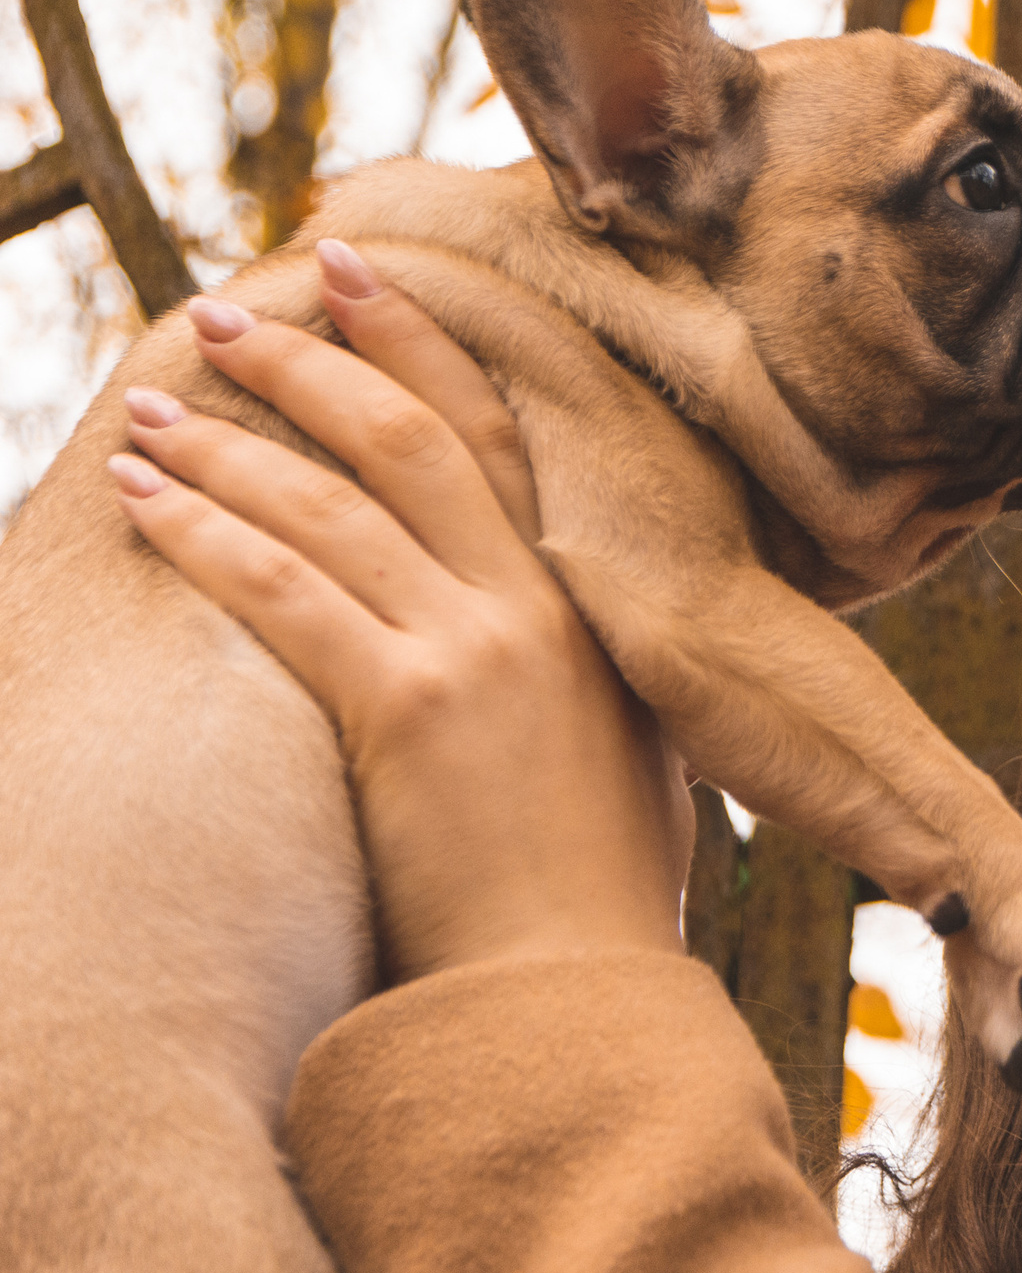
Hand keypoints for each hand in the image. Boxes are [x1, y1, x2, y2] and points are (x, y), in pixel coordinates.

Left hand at [110, 239, 692, 982]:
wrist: (580, 996)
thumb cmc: (597, 897)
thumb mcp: (621, 753)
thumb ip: (581, 674)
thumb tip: (542, 637)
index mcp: (588, 609)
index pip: (503, 436)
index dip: (427, 342)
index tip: (360, 277)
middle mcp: (538, 606)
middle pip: (415, 437)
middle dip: (314, 359)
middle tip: (228, 309)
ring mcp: (477, 651)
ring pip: (337, 504)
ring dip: (232, 445)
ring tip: (151, 412)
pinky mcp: (408, 710)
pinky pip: (287, 592)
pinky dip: (210, 536)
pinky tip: (148, 503)